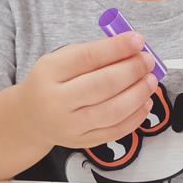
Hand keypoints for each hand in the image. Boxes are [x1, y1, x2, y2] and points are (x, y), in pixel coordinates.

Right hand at [17, 32, 157, 148]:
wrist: (31, 117)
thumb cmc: (52, 82)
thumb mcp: (61, 60)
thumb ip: (93, 52)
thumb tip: (131, 47)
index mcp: (49, 73)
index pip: (88, 57)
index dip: (116, 48)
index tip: (137, 40)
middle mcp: (57, 102)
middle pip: (103, 85)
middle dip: (132, 70)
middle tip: (147, 61)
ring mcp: (70, 126)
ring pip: (112, 111)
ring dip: (138, 94)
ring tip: (150, 80)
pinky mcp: (82, 142)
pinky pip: (115, 131)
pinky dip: (136, 117)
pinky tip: (145, 102)